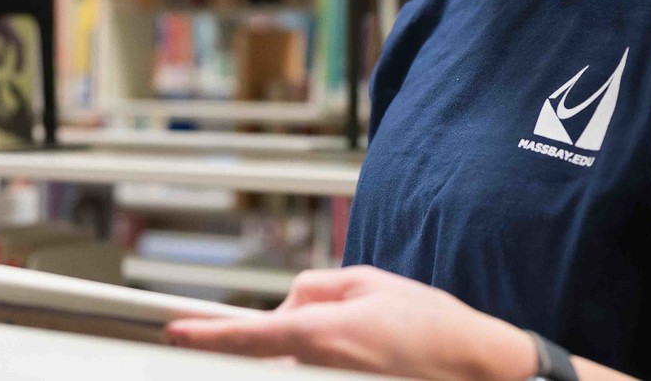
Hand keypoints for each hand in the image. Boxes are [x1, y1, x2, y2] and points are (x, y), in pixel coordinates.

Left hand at [164, 265, 539, 380]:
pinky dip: (330, 357)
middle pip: (275, 346)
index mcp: (319, 333)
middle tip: (349, 322)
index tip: (173, 331)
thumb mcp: (368, 282)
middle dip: (290, 328)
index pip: (247, 335)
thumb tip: (287, 302)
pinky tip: (372, 351)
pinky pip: (319, 369)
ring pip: (298, 360)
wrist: (476, 366)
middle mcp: (318, 367)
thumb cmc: (430, 325)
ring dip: (316, 345)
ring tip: (375, 338)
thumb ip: (315, 287)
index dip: (205, 334)